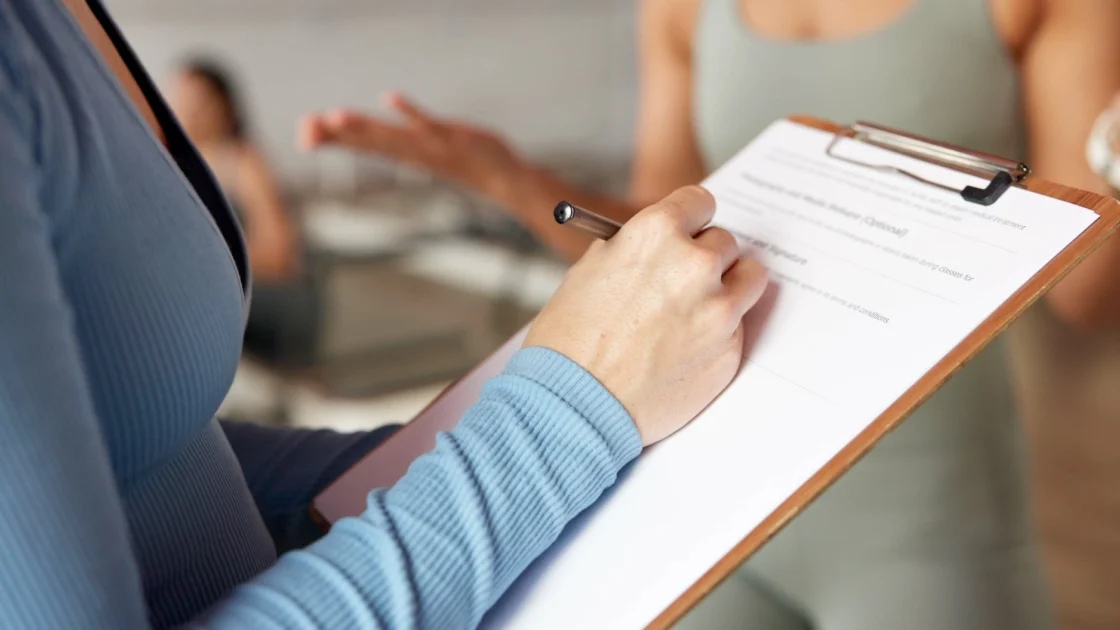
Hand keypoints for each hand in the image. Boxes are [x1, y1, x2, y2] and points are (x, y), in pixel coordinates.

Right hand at [299, 93, 524, 200]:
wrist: (503, 179)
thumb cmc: (460, 161)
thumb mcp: (424, 151)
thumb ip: (402, 139)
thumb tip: (381, 129)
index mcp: (403, 154)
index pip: (361, 145)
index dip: (333, 140)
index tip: (302, 135)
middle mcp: (412, 152)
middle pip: (369, 141)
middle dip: (338, 134)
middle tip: (305, 129)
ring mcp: (431, 146)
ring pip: (391, 136)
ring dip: (363, 127)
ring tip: (335, 116)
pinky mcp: (452, 137)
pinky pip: (427, 124)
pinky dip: (409, 112)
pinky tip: (389, 98)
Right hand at [524, 186, 768, 445]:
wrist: (575, 403)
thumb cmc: (571, 339)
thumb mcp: (590, 271)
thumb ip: (634, 249)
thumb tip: (660, 246)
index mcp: (657, 232)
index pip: (699, 202)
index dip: (690, 220)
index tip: (689, 231)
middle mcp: (695, 264)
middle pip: (725, 242)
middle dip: (705, 258)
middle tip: (683, 281)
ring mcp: (718, 309)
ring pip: (749, 279)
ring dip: (729, 288)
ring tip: (698, 310)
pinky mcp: (730, 350)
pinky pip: (738, 327)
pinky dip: (719, 333)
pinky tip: (685, 348)